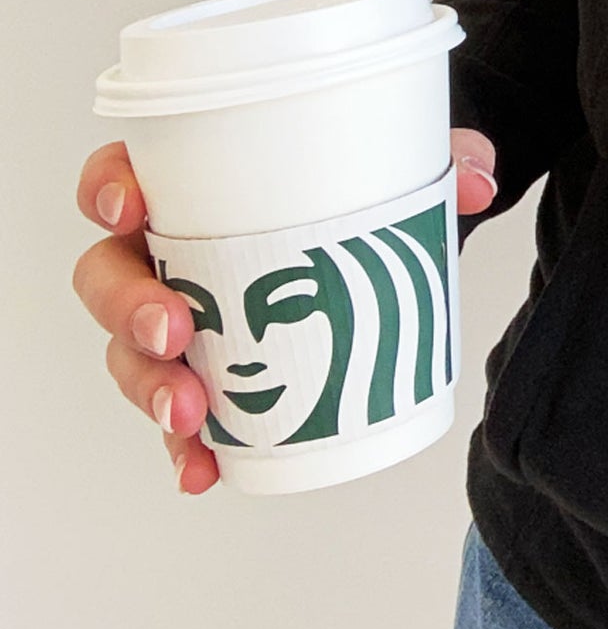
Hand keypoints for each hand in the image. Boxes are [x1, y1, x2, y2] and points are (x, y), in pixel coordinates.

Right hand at [71, 128, 497, 493]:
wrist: (381, 246)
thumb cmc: (357, 189)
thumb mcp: (401, 162)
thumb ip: (447, 158)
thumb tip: (480, 179)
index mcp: (190, 186)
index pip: (120, 178)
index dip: (109, 191)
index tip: (133, 210)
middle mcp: (167, 251)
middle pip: (107, 277)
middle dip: (128, 310)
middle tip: (173, 332)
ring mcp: (178, 317)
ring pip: (131, 353)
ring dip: (149, 388)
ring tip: (190, 415)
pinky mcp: (206, 373)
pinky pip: (176, 415)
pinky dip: (187, 448)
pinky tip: (203, 470)